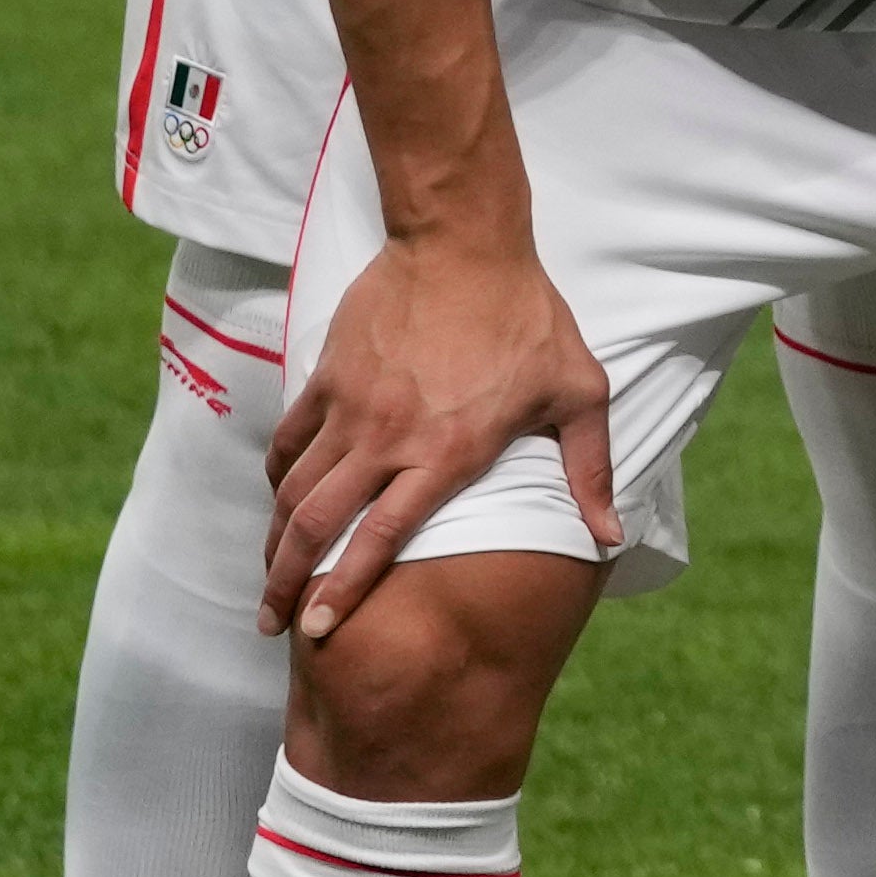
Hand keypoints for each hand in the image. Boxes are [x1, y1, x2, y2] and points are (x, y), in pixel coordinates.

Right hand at [268, 225, 616, 632]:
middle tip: (272, 625)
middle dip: (286, 582)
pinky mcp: (327, 378)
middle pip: (317, 525)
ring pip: (293, 490)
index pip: (382, 538)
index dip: (345, 590)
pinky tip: (279, 503)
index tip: (318, 630)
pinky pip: (288, 441)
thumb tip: (610, 537)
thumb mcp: (579, 394)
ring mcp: (351, 409)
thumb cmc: (530, 320)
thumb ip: (590, 470)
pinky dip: (278, 478)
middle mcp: (388, 440)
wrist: (464, 246)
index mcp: (448, 453)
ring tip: (265, 579)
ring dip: (273, 540)